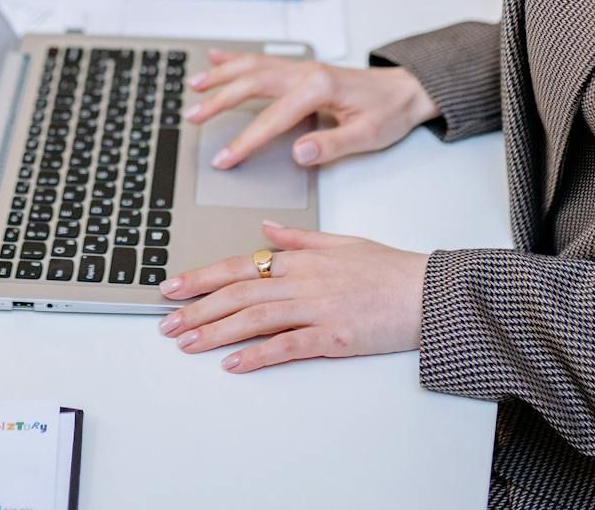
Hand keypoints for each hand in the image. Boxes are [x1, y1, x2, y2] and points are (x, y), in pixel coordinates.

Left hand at [157, 221, 429, 372]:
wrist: (428, 293)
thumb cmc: (389, 270)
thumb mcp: (341, 242)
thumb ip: (299, 239)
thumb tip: (266, 231)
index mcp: (301, 259)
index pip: (240, 265)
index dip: (202, 277)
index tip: (173, 288)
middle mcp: (302, 280)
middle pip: (238, 292)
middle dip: (197, 308)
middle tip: (166, 323)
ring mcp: (316, 308)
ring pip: (254, 317)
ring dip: (216, 331)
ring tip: (186, 343)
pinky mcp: (333, 337)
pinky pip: (287, 345)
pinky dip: (257, 354)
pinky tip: (233, 363)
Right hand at [187, 51, 437, 168]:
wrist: (406, 89)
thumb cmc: (389, 112)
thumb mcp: (367, 136)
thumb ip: (330, 145)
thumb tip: (297, 153)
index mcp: (319, 89)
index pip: (272, 119)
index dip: (245, 141)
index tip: (224, 158)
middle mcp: (306, 73)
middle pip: (252, 84)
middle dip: (219, 101)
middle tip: (192, 117)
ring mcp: (302, 68)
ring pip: (252, 67)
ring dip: (221, 75)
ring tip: (194, 86)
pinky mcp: (302, 69)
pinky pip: (263, 60)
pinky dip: (237, 58)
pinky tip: (217, 57)